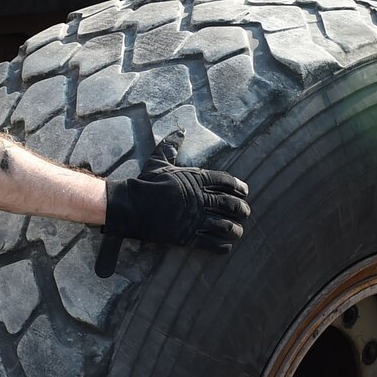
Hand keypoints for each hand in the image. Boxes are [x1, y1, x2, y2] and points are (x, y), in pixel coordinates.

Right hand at [97, 136, 251, 276]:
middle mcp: (200, 199)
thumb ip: (172, 146)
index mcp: (196, 179)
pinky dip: (222, 245)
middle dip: (241, 209)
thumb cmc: (146, 183)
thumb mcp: (159, 161)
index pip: (226, 181)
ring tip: (238, 231)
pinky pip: (211, 243)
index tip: (244, 192)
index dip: (239, 187)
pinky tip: (226, 246)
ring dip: (235, 229)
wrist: (131, 206)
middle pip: (230, 204)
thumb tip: (180, 130)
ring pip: (225, 225)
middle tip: (245, 212)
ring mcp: (195, 219)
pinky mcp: (187, 236)